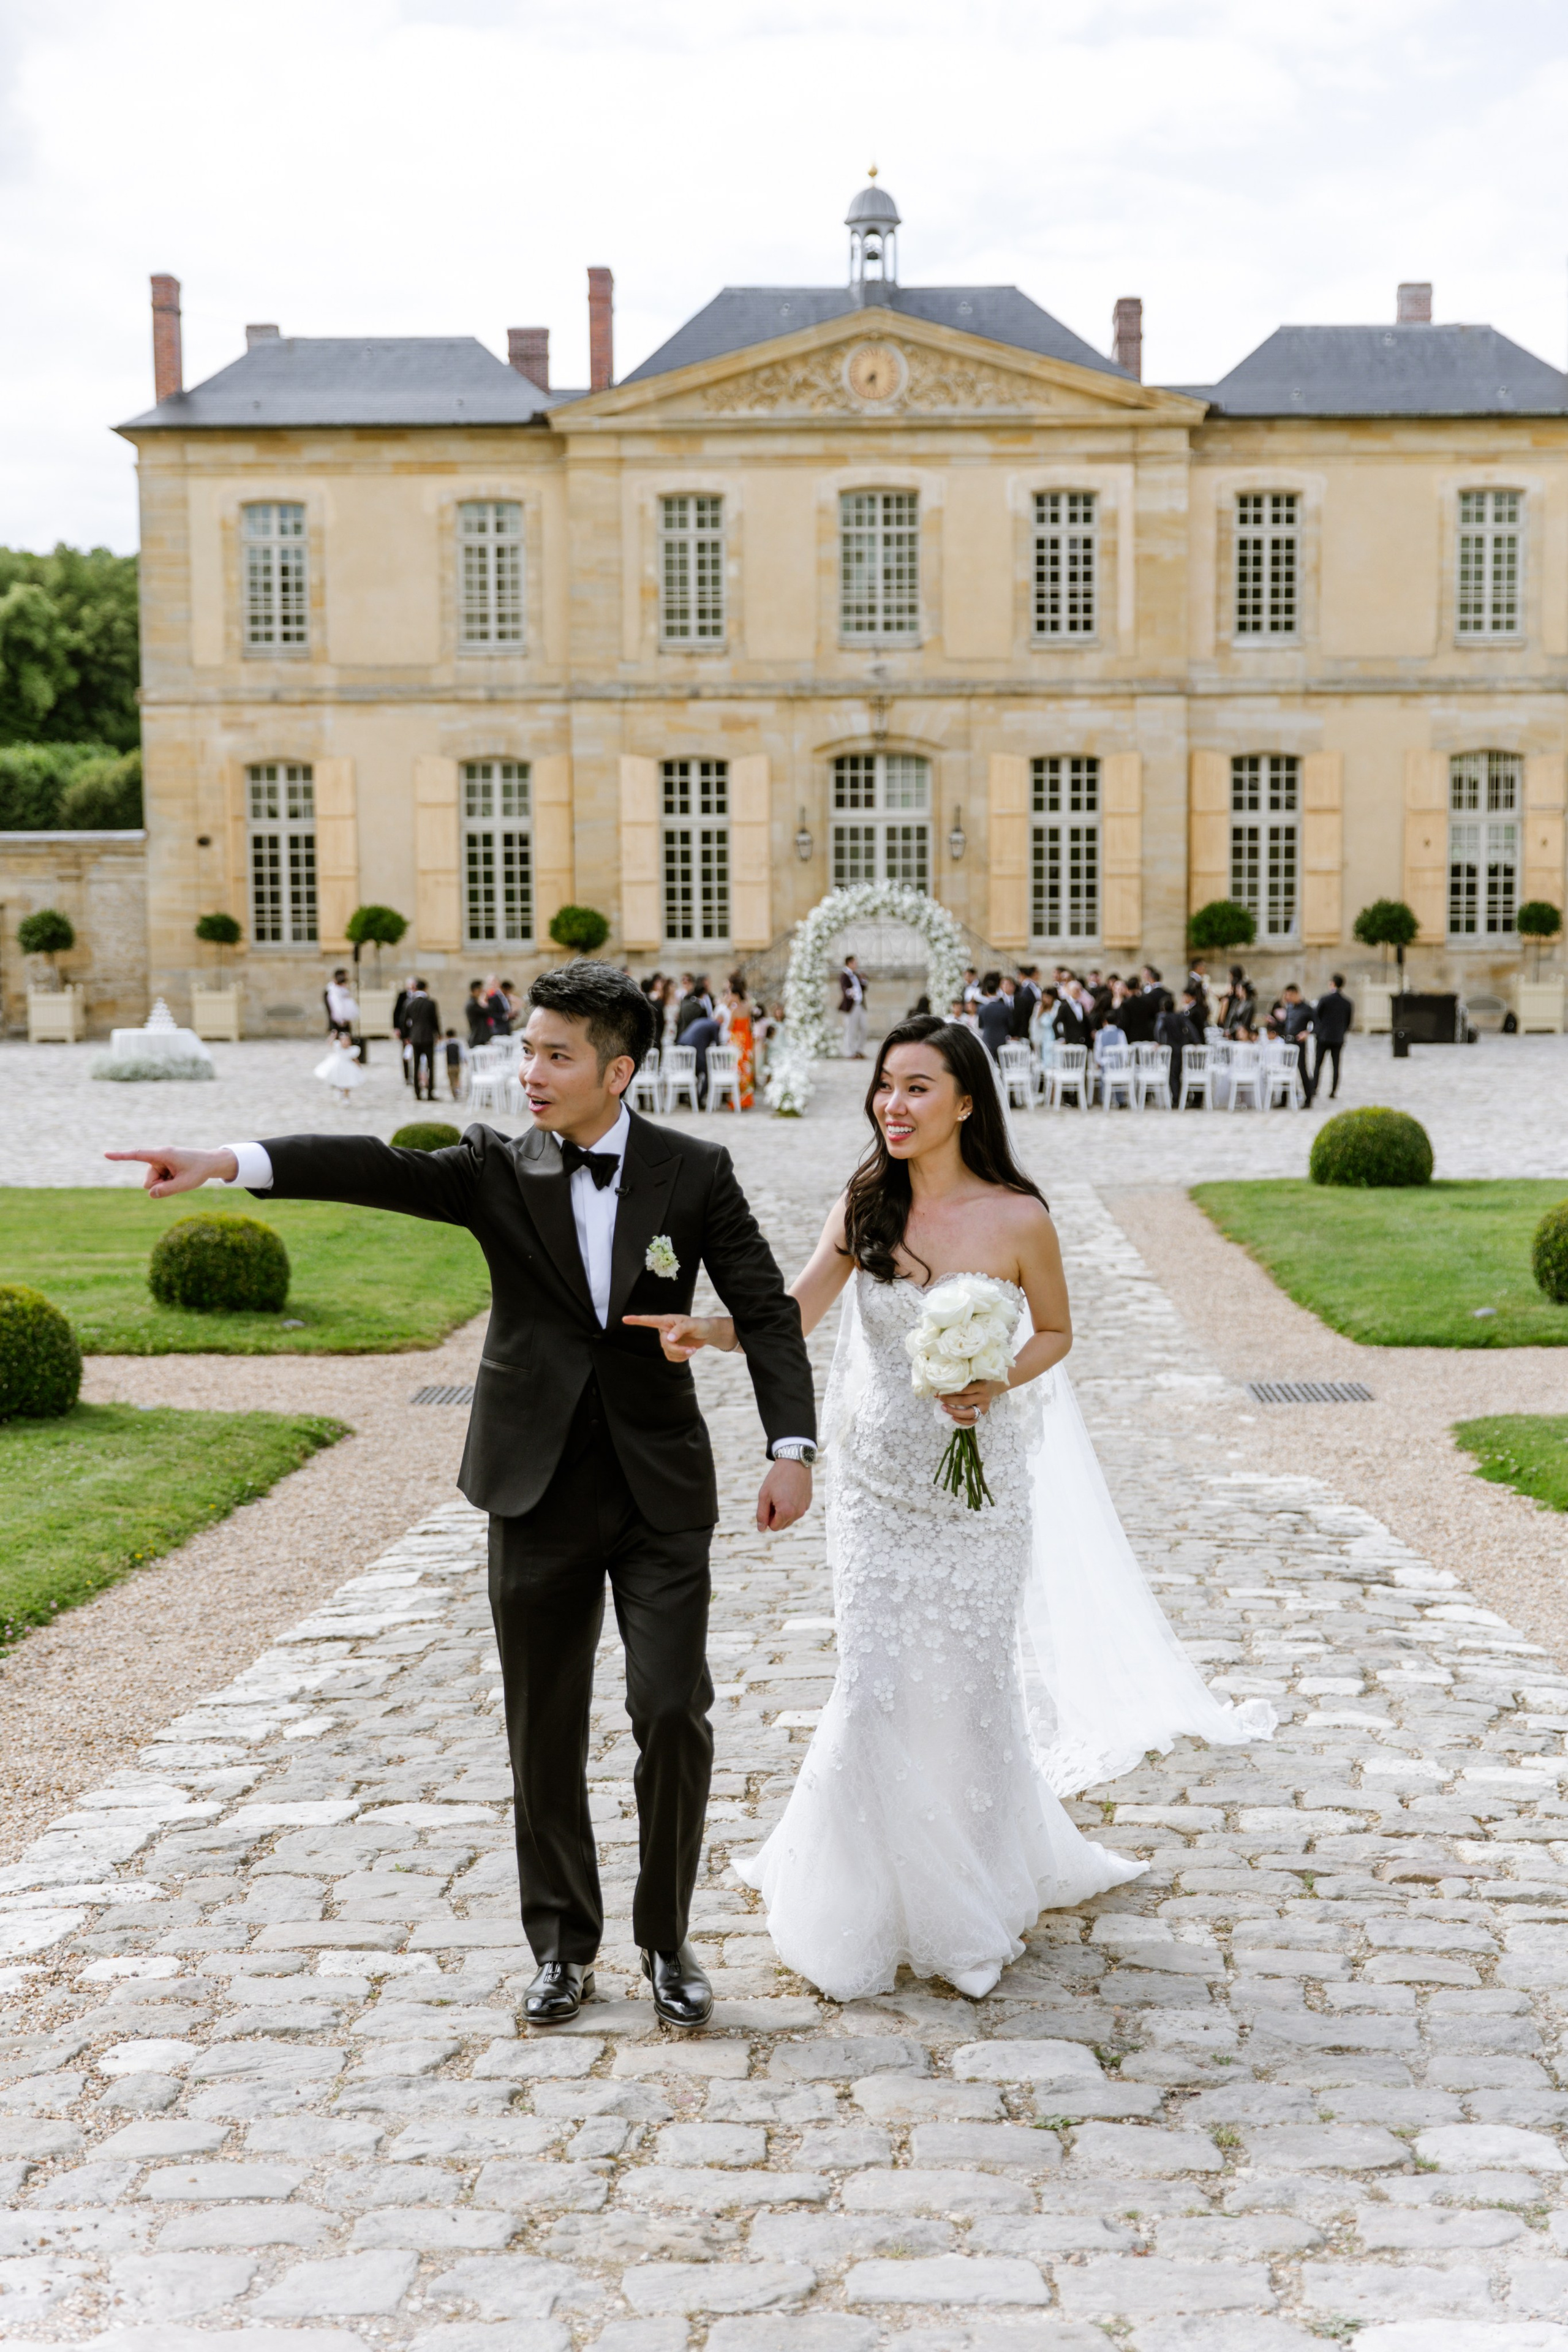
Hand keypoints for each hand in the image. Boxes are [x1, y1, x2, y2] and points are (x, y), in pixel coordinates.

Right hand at [104, 1146, 237, 1196]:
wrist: (210, 1163)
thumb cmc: (198, 1171)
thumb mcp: (185, 1184)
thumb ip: (166, 1191)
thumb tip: (150, 1193)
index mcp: (163, 1155)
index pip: (138, 1155)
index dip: (121, 1156)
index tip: (106, 1154)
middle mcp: (158, 1156)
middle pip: (148, 1181)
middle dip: (160, 1186)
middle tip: (179, 1179)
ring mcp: (160, 1162)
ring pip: (153, 1183)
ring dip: (165, 1184)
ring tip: (180, 1177)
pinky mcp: (162, 1167)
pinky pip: (158, 1182)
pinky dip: (167, 1183)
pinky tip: (179, 1177)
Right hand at [622, 1313, 734, 1361]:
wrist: (707, 1333)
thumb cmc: (700, 1325)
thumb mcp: (692, 1324)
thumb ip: (680, 1329)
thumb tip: (669, 1338)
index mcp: (666, 1321)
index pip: (649, 1320)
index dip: (636, 1320)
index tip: (624, 1319)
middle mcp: (664, 1330)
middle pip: (664, 1344)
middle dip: (678, 1349)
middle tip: (692, 1349)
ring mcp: (667, 1341)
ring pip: (668, 1352)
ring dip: (681, 1355)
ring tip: (693, 1350)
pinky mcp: (672, 1349)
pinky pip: (672, 1358)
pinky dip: (681, 1358)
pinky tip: (689, 1353)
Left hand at [756, 1459, 811, 1532]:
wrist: (794, 1462)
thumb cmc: (777, 1477)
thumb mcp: (764, 1495)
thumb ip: (762, 1514)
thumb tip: (761, 1529)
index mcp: (786, 1512)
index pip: (774, 1527)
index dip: (768, 1518)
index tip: (768, 1504)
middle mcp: (797, 1513)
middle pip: (783, 1525)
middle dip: (776, 1516)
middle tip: (774, 1499)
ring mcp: (804, 1508)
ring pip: (790, 1519)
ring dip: (784, 1512)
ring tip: (782, 1495)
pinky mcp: (808, 1502)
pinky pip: (797, 1511)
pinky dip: (792, 1506)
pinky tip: (790, 1492)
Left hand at [939, 1379, 1007, 1426]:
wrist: (993, 1386)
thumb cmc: (979, 1379)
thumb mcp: (972, 1377)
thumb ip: (959, 1382)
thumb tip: (938, 1391)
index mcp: (981, 1386)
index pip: (964, 1390)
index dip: (952, 1392)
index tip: (941, 1392)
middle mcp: (984, 1397)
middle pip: (965, 1401)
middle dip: (950, 1400)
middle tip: (940, 1398)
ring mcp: (984, 1407)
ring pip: (969, 1413)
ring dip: (954, 1412)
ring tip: (944, 1408)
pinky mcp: (984, 1413)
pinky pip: (972, 1421)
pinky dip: (962, 1421)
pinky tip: (952, 1417)